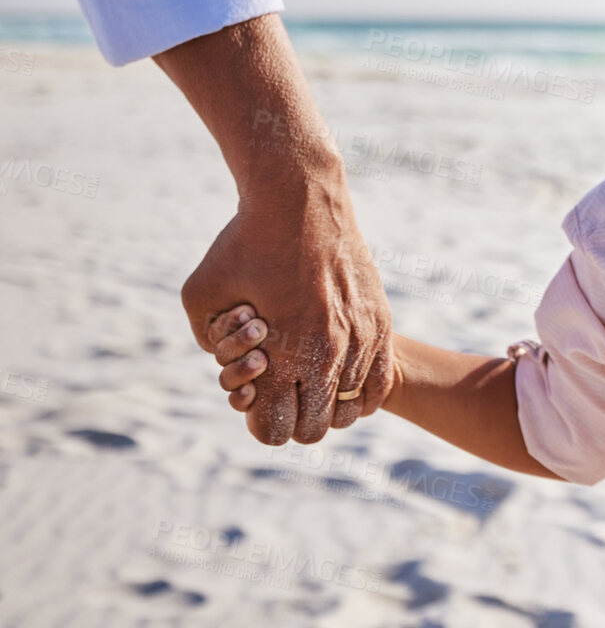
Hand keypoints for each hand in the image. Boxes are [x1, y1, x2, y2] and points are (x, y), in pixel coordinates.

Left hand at [180, 162, 392, 444]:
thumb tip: (232, 370)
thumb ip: (208, 343)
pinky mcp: (380, 321)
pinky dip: (361, 393)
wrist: (299, 197)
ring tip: (314, 382)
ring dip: (330, 405)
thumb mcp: (200, 295)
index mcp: (281, 354)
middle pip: (315, 429)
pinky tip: (344, 379)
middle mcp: (325, 354)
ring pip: (351, 410)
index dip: (261, 426)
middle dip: (294, 420)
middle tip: (284, 395)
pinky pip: (379, 384)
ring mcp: (359, 338)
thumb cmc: (243, 243)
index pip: (276, 430)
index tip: (257, 404)